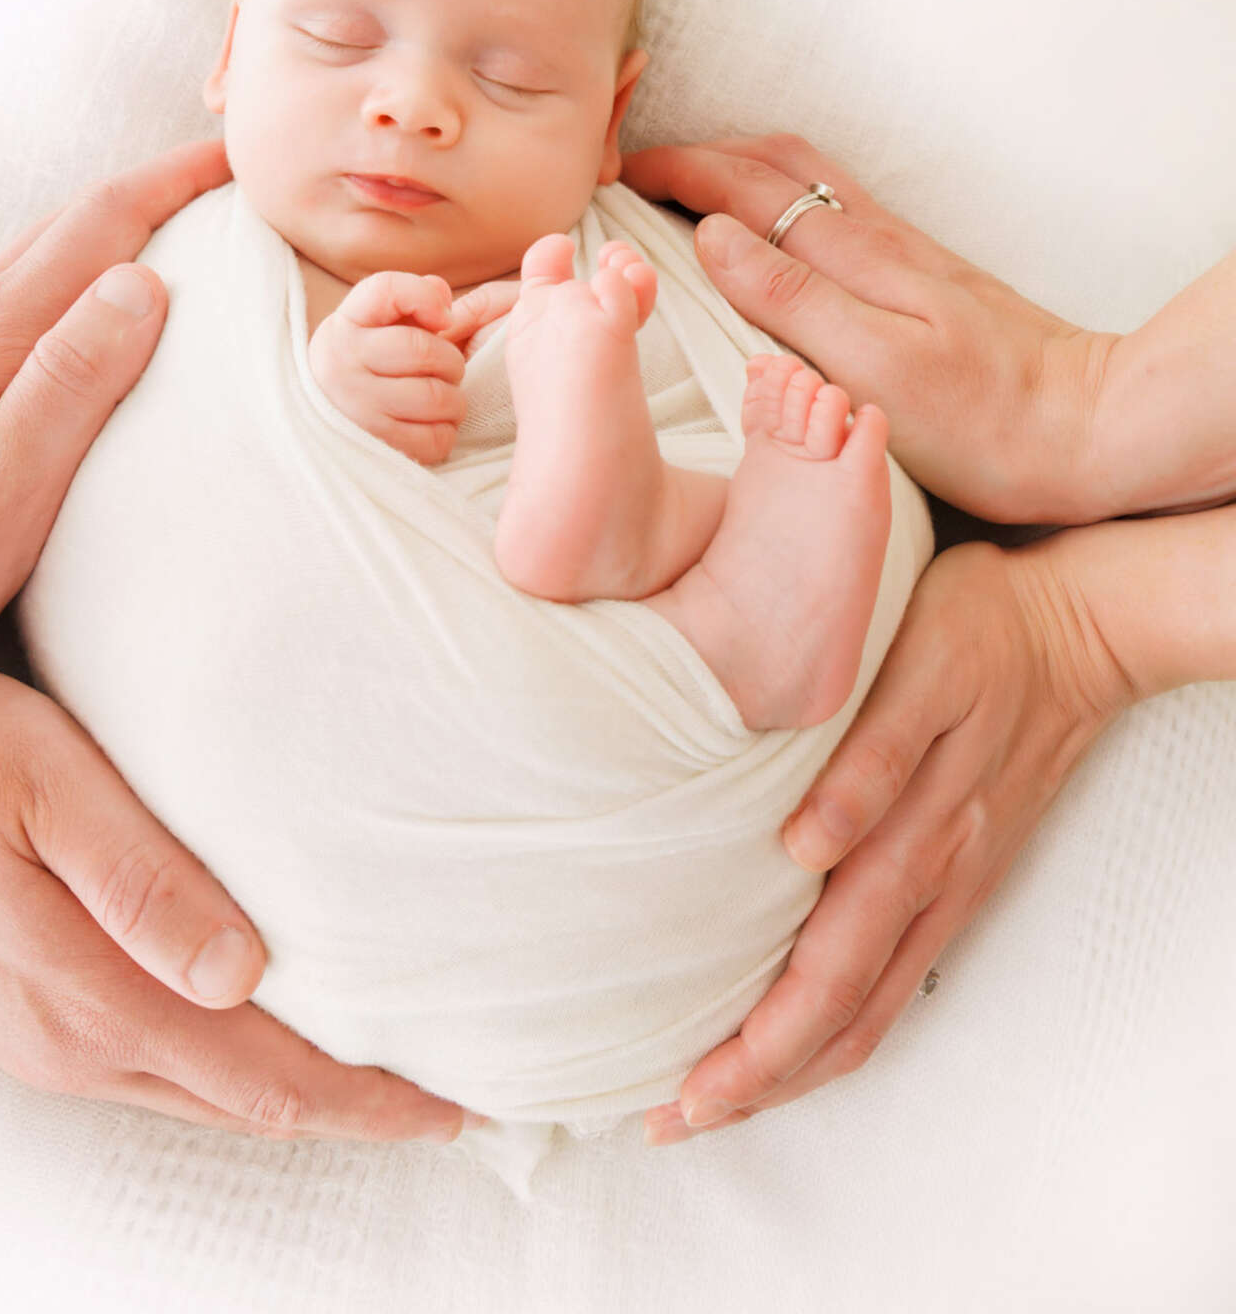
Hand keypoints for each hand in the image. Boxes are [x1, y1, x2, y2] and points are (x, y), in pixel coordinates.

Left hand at [0, 138, 232, 692]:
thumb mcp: (6, 484)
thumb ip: (73, 378)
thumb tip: (144, 282)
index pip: (100, 224)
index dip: (175, 182)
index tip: (243, 158)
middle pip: (72, 224)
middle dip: (156, 190)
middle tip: (231, 181)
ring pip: (42, 256)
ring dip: (115, 227)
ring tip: (181, 228)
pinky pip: (19, 295)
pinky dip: (76, 274)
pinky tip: (93, 302)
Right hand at [0, 668, 471, 1144]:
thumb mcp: (48, 791)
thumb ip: (146, 882)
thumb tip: (247, 971)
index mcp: (105, 996)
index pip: (269, 1074)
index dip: (368, 1100)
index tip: (456, 1108)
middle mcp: (86, 1044)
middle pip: (250, 1103)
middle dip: (353, 1111)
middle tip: (445, 1105)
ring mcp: (50, 1044)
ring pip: (207, 1097)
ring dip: (296, 1096)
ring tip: (375, 1081)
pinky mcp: (27, 1024)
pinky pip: (161, 1074)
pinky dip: (235, 1075)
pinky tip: (259, 1044)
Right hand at [309, 271, 517, 464]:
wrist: (315, 423)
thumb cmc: (360, 365)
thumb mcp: (371, 324)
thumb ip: (409, 299)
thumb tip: (445, 302)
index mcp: (345, 326)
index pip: (387, 289)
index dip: (425, 297)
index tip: (442, 318)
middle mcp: (344, 365)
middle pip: (425, 350)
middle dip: (451, 360)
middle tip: (447, 370)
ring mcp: (358, 409)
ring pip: (437, 397)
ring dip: (454, 399)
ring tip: (444, 398)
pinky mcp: (377, 447)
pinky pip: (435, 439)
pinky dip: (445, 432)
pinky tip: (433, 424)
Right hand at [621, 134, 1117, 523]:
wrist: (1088, 428)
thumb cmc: (983, 420)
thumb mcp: (873, 366)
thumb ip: (791, 296)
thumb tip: (711, 232)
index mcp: (853, 254)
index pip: (743, 187)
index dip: (674, 172)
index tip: (612, 174)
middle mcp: (874, 238)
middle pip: (773, 162)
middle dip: (696, 154)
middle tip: (631, 170)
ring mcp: (900, 252)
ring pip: (804, 178)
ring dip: (738, 166)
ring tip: (686, 184)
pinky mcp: (918, 276)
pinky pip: (830, 209)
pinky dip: (779, 197)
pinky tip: (771, 227)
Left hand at [643, 538, 1133, 1143]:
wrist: (1072, 627)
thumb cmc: (971, 629)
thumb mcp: (920, 670)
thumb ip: (869, 758)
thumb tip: (804, 846)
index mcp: (911, 834)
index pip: (826, 972)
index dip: (758, 1044)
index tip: (686, 1089)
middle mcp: (931, 876)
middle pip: (841, 1010)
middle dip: (758, 1078)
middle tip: (674, 1119)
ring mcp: (950, 882)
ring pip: (871, 1006)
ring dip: (796, 1066)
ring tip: (721, 1103)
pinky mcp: (961, 872)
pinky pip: (899, 974)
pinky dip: (844, 1024)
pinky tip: (799, 1039)